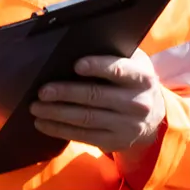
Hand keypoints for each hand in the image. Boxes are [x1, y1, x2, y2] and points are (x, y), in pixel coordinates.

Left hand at [30, 50, 166, 162]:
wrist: (154, 118)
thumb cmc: (133, 82)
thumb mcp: (134, 65)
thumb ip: (114, 56)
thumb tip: (75, 46)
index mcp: (142, 78)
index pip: (119, 70)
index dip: (98, 67)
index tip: (76, 65)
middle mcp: (137, 103)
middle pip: (95, 96)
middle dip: (66, 93)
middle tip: (42, 91)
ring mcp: (126, 125)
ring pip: (85, 118)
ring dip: (56, 113)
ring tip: (35, 107)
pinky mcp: (115, 142)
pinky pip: (83, 136)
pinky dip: (59, 130)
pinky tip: (43, 123)